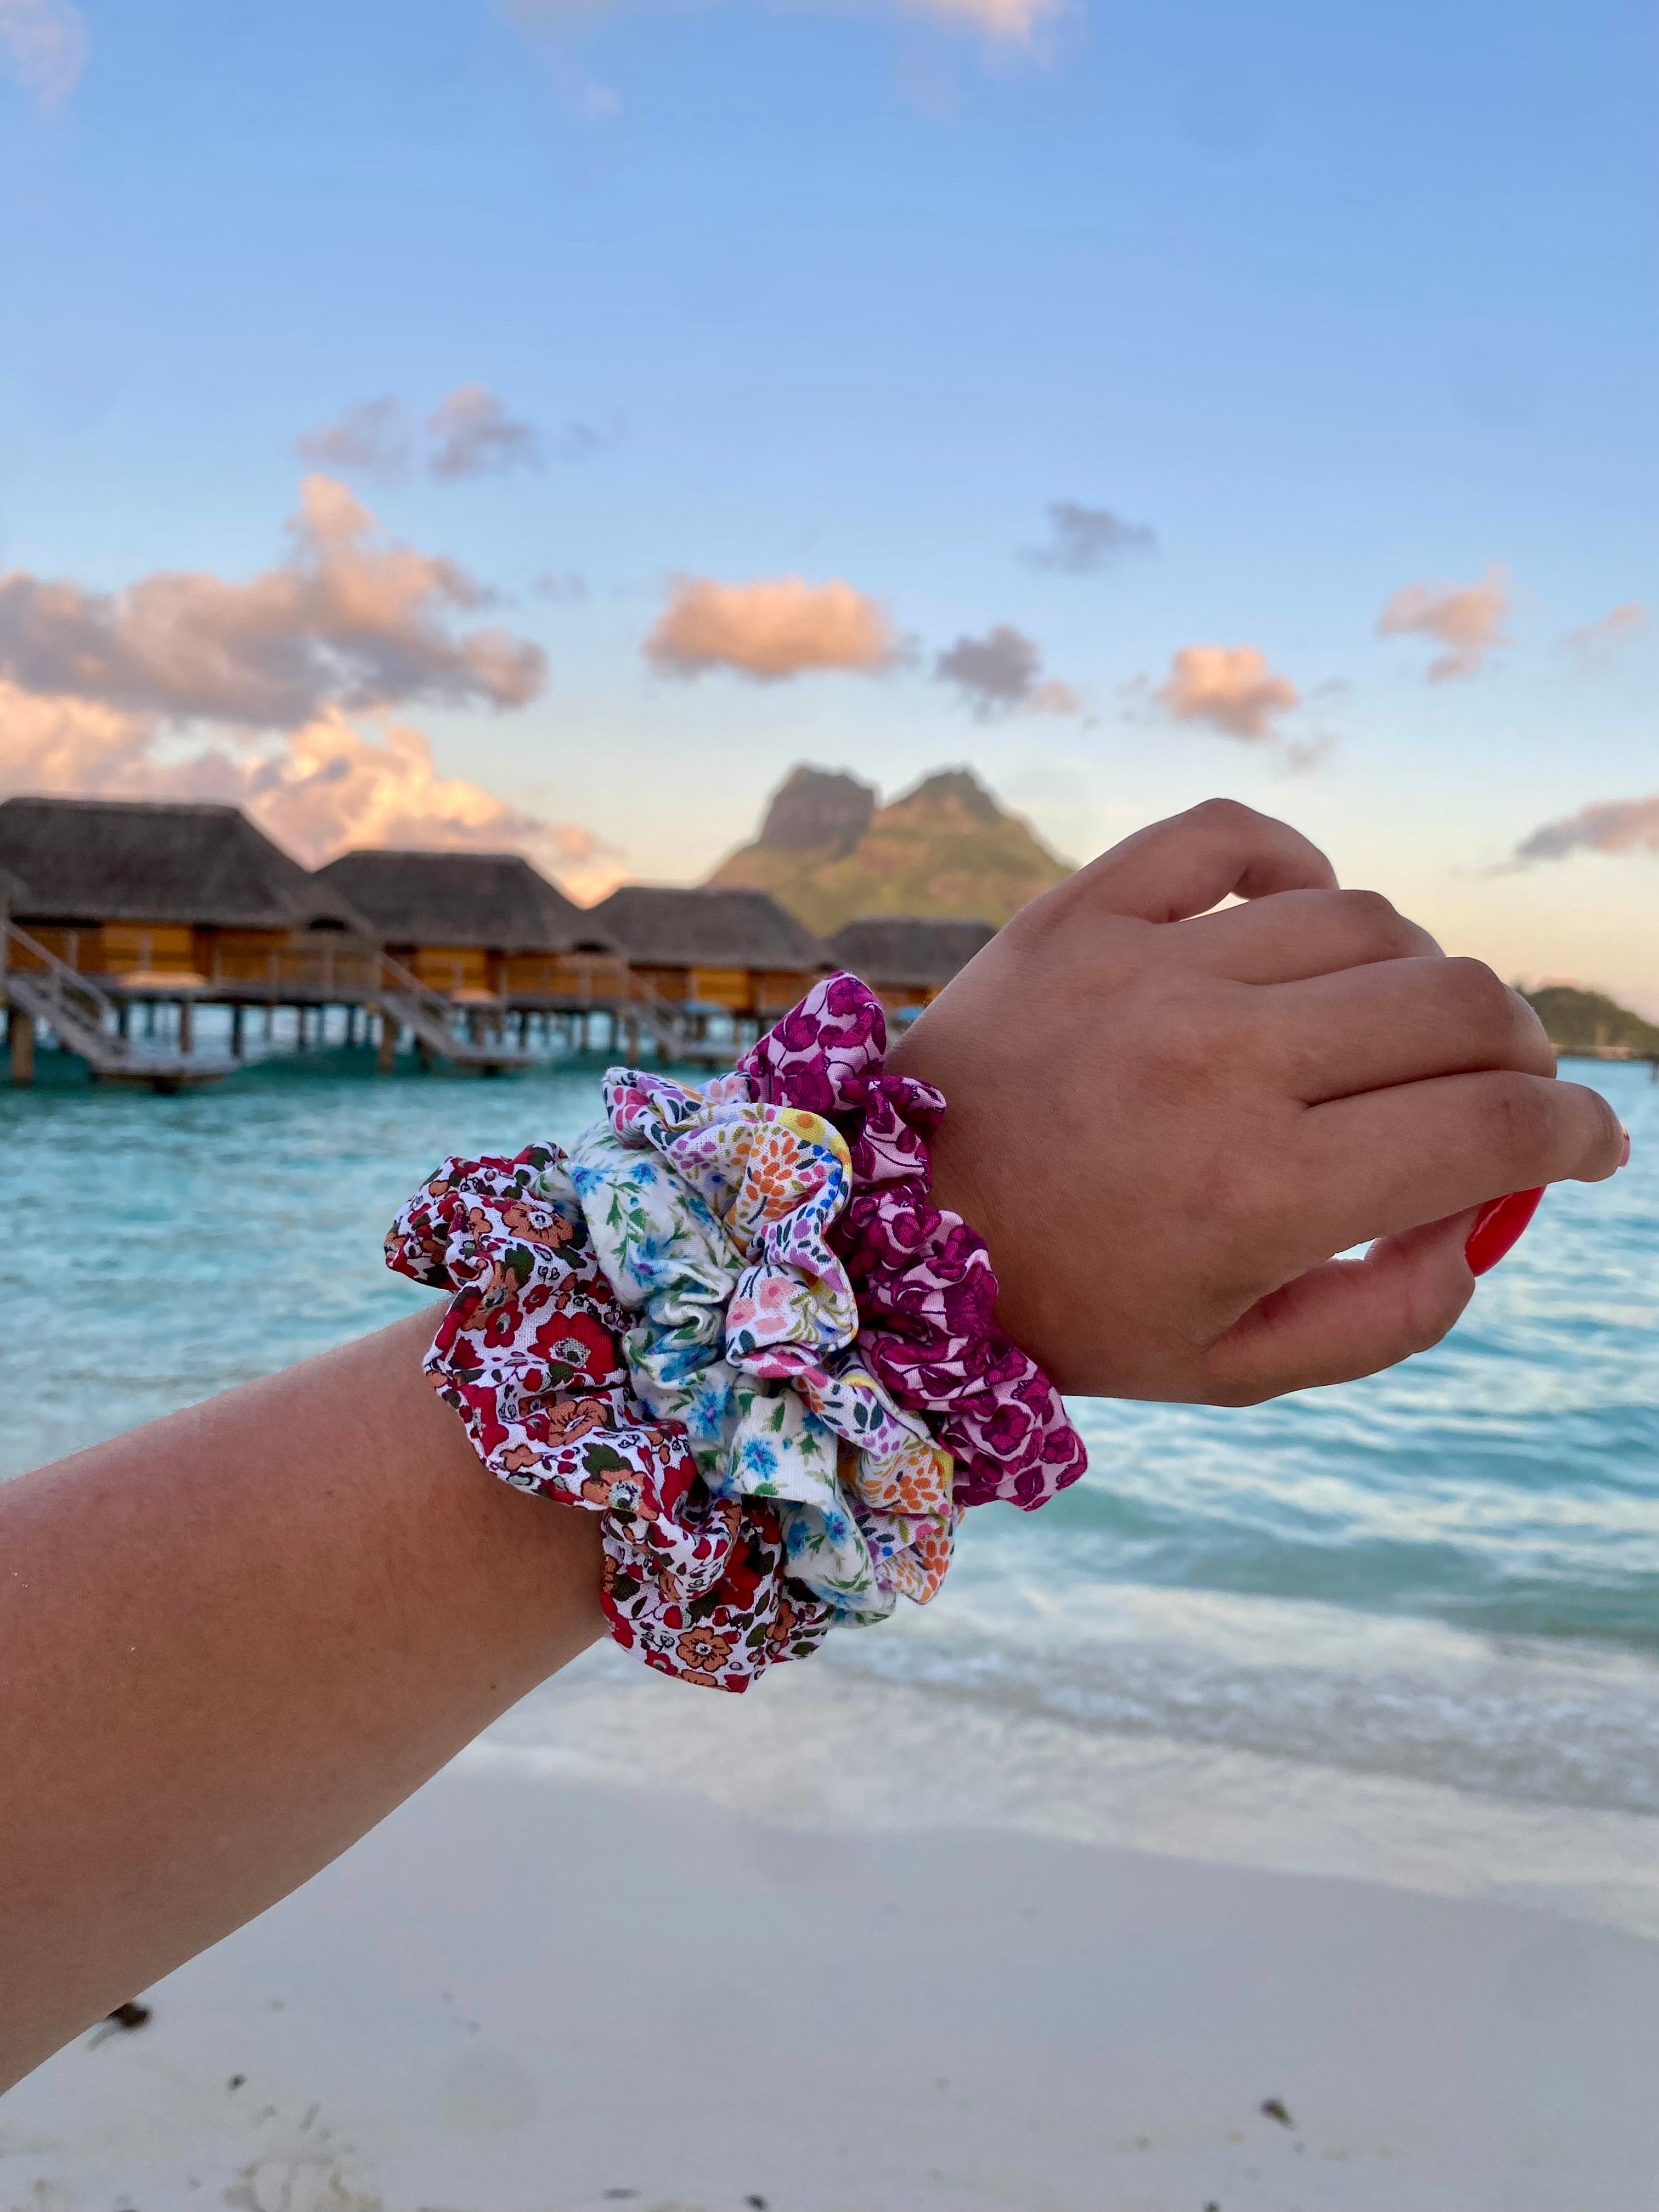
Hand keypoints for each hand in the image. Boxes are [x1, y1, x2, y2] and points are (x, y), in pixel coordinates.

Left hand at [889, 798, 1625, 1403]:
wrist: (876, 1237)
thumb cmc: (1068, 1308)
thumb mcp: (1233, 1367)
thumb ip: (1390, 1313)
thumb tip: (1486, 1217)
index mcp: (1258, 1194)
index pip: (1490, 1126)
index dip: (1574, 1133)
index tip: (1588, 1144)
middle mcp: (1213, 1065)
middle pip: (1457, 1004)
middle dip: (1519, 1054)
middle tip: (1499, 1091)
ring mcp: (1143, 973)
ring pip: (1367, 921)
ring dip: (1415, 973)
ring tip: (1384, 1030)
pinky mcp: (1078, 913)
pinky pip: (1232, 836)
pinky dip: (1296, 865)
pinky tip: (1301, 921)